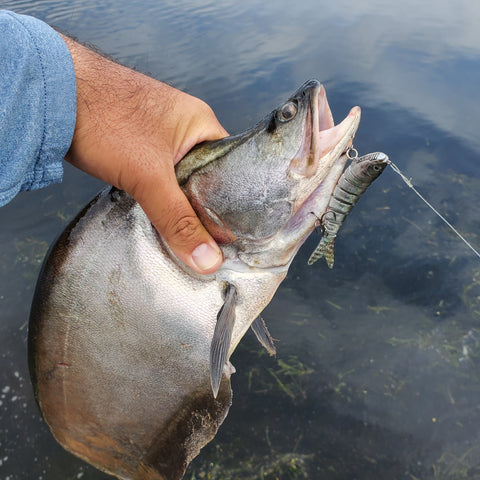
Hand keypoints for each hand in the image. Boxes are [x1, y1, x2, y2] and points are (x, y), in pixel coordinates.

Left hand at [61, 35, 227, 273]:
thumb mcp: (148, 177)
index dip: (230, 202)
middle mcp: (184, 125)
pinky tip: (151, 210)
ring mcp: (158, 132)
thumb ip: (178, 220)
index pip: (231, 169)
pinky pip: (155, 174)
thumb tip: (208, 259)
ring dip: (174, 200)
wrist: (50, 92)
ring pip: (177, 177)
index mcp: (201, 122)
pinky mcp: (135, 142)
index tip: (229, 233)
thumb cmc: (104, 117)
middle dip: (200, 205)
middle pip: (204, 176)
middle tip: (204, 236)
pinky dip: (154, 192)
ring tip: (178, 226)